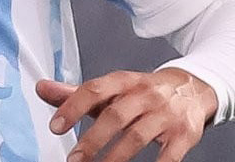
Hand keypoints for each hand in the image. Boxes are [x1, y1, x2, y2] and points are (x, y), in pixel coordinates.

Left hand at [35, 68, 216, 161]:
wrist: (193, 88)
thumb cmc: (144, 92)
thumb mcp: (113, 88)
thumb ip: (77, 93)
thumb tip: (41, 88)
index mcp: (124, 80)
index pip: (94, 89)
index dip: (73, 107)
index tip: (56, 126)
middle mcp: (145, 94)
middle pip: (116, 115)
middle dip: (93, 139)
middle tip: (74, 159)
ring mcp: (166, 114)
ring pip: (137, 136)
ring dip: (115, 157)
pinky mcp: (184, 134)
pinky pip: (168, 156)